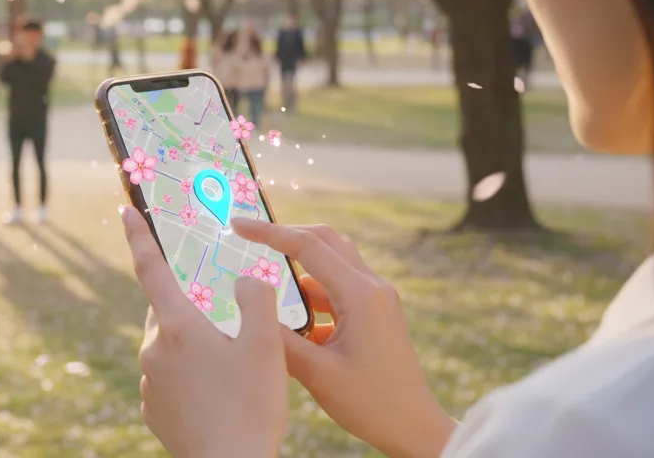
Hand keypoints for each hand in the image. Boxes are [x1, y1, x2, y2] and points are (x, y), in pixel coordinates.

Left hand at [121, 206, 287, 457]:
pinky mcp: (154, 410)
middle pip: (167, 312)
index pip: (151, 269)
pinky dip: (190, 378)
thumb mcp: (266, 345)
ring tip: (232, 371)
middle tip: (226, 325)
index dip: (139, 236)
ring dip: (193, 348)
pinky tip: (218, 395)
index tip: (126, 210)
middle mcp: (153, 351)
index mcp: (177, 326)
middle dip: (190, 309)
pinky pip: (169, 380)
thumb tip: (245, 280)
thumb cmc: (251, 406)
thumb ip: (256, 299)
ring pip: (169, 348)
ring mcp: (149, 382)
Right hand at [231, 219, 456, 457]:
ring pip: (333, 264)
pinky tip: (297, 322)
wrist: (415, 428)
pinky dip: (314, 295)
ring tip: (269, 285)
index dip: (268, 233)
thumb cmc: (372, 403)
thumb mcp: (317, 373)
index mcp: (360, 295)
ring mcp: (377, 299)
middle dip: (287, 236)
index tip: (238, 226)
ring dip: (301, 269)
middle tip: (251, 239)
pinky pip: (339, 289)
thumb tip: (252, 307)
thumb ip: (281, 338)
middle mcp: (373, 288)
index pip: (307, 246)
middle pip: (325, 241)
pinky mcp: (376, 314)